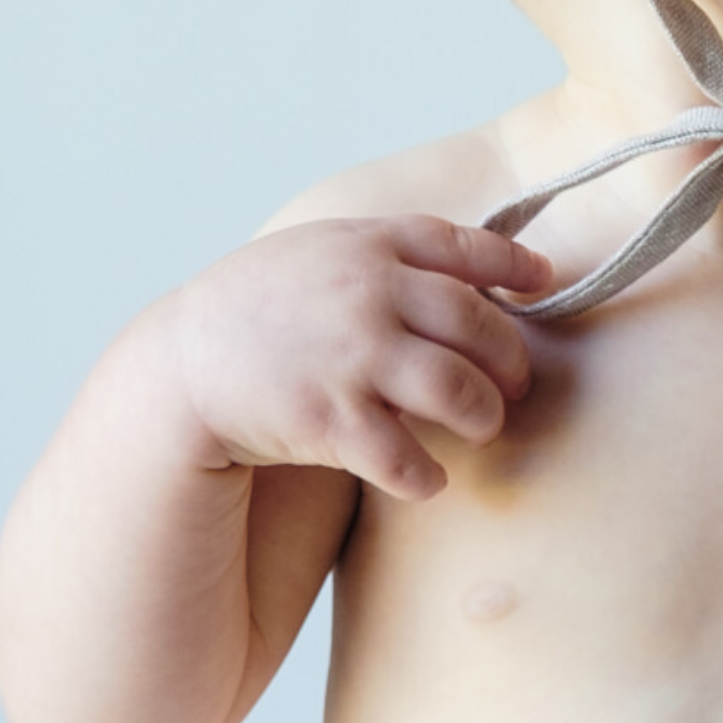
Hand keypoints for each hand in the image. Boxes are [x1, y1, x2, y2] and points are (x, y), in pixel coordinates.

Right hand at [169, 217, 551, 501]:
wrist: (178, 369)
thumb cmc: (257, 309)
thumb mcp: (318, 252)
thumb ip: (387, 254)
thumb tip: (475, 272)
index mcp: (367, 245)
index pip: (462, 245)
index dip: (512, 263)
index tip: (544, 279)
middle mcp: (368, 295)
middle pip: (477, 325)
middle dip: (510, 359)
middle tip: (516, 382)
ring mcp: (352, 357)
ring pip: (458, 390)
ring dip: (484, 415)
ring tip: (484, 425)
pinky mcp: (331, 420)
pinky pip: (406, 456)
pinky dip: (428, 474)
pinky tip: (430, 477)